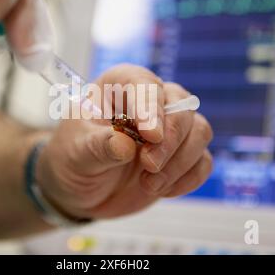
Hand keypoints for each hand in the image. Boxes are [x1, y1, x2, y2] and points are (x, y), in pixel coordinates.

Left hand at [37, 65, 213, 218]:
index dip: (151, 107)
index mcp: (119, 86)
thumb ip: (98, 147)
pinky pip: (202, 160)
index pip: (144, 84)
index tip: (151, 136)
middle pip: (181, 106)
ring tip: (149, 184)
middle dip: (170, 140)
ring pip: (199, 131)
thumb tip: (125, 145)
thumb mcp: (76, 153)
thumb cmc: (72, 160)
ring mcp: (168, 128)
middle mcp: (149, 102)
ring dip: (180, 161)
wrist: (79, 189)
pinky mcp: (180, 155)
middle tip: (148, 165)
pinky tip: (162, 191)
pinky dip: (188, 178)